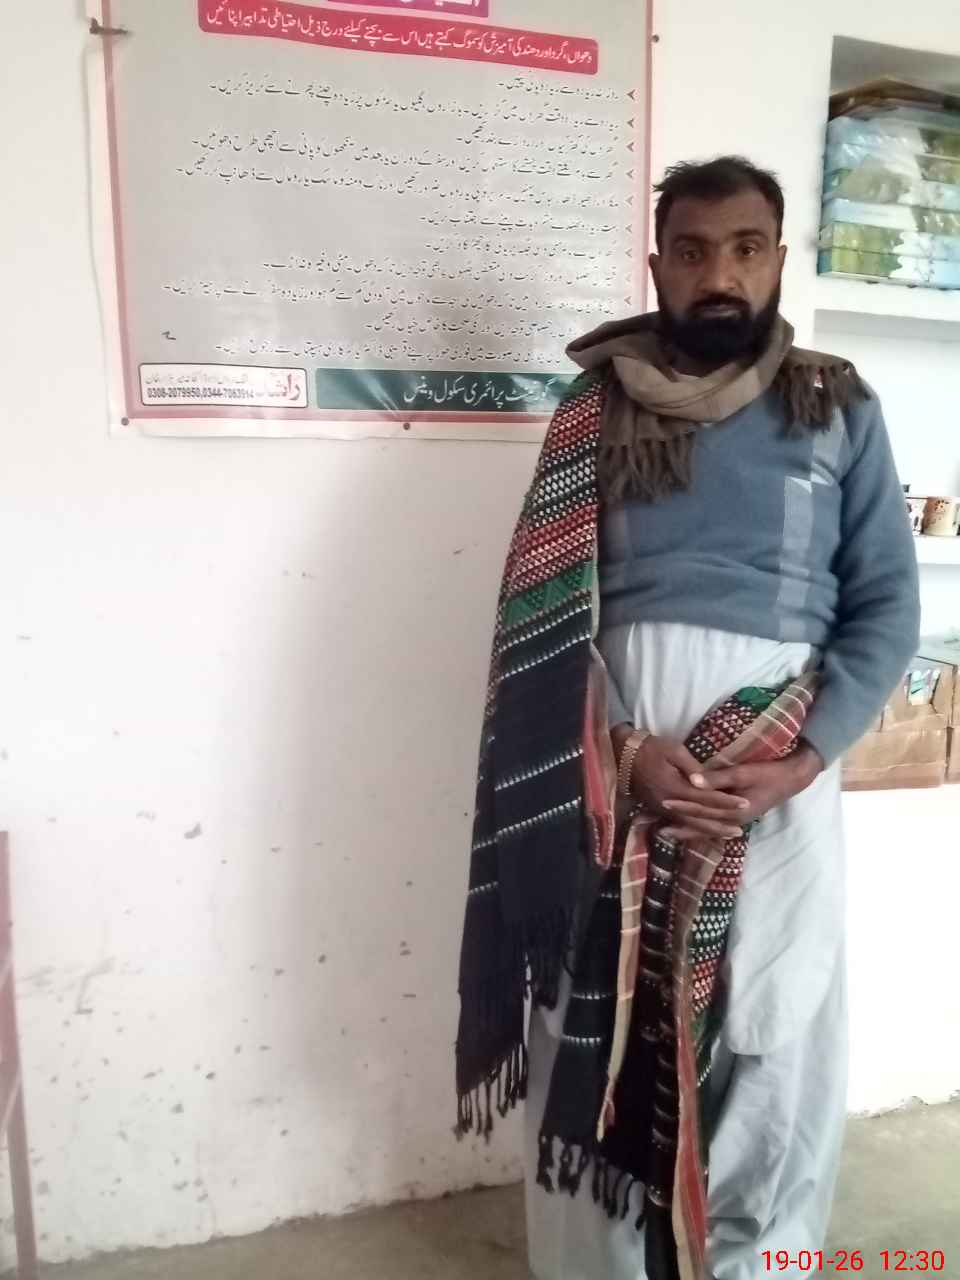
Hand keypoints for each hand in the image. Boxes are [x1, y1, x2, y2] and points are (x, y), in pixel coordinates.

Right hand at [613, 727, 749, 841]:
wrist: (622, 755)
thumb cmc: (650, 748)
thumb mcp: (673, 750)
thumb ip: (691, 767)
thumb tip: (705, 781)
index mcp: (675, 788)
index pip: (707, 798)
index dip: (727, 802)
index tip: (745, 804)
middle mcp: (670, 804)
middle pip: (700, 818)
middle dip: (721, 824)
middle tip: (740, 830)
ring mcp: (662, 809)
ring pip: (690, 825)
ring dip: (709, 831)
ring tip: (727, 835)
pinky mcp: (658, 810)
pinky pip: (680, 823)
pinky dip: (695, 829)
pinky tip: (705, 831)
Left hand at [662, 744, 823, 840]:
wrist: (791, 779)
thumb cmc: (768, 774)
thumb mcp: (743, 773)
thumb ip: (717, 778)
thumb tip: (692, 781)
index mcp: (734, 813)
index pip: (702, 811)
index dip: (682, 807)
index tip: (664, 804)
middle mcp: (733, 822)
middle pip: (702, 826)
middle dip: (681, 828)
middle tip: (658, 829)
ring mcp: (736, 821)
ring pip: (707, 829)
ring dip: (688, 831)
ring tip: (668, 832)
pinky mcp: (737, 817)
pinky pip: (715, 825)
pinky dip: (701, 826)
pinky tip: (690, 828)